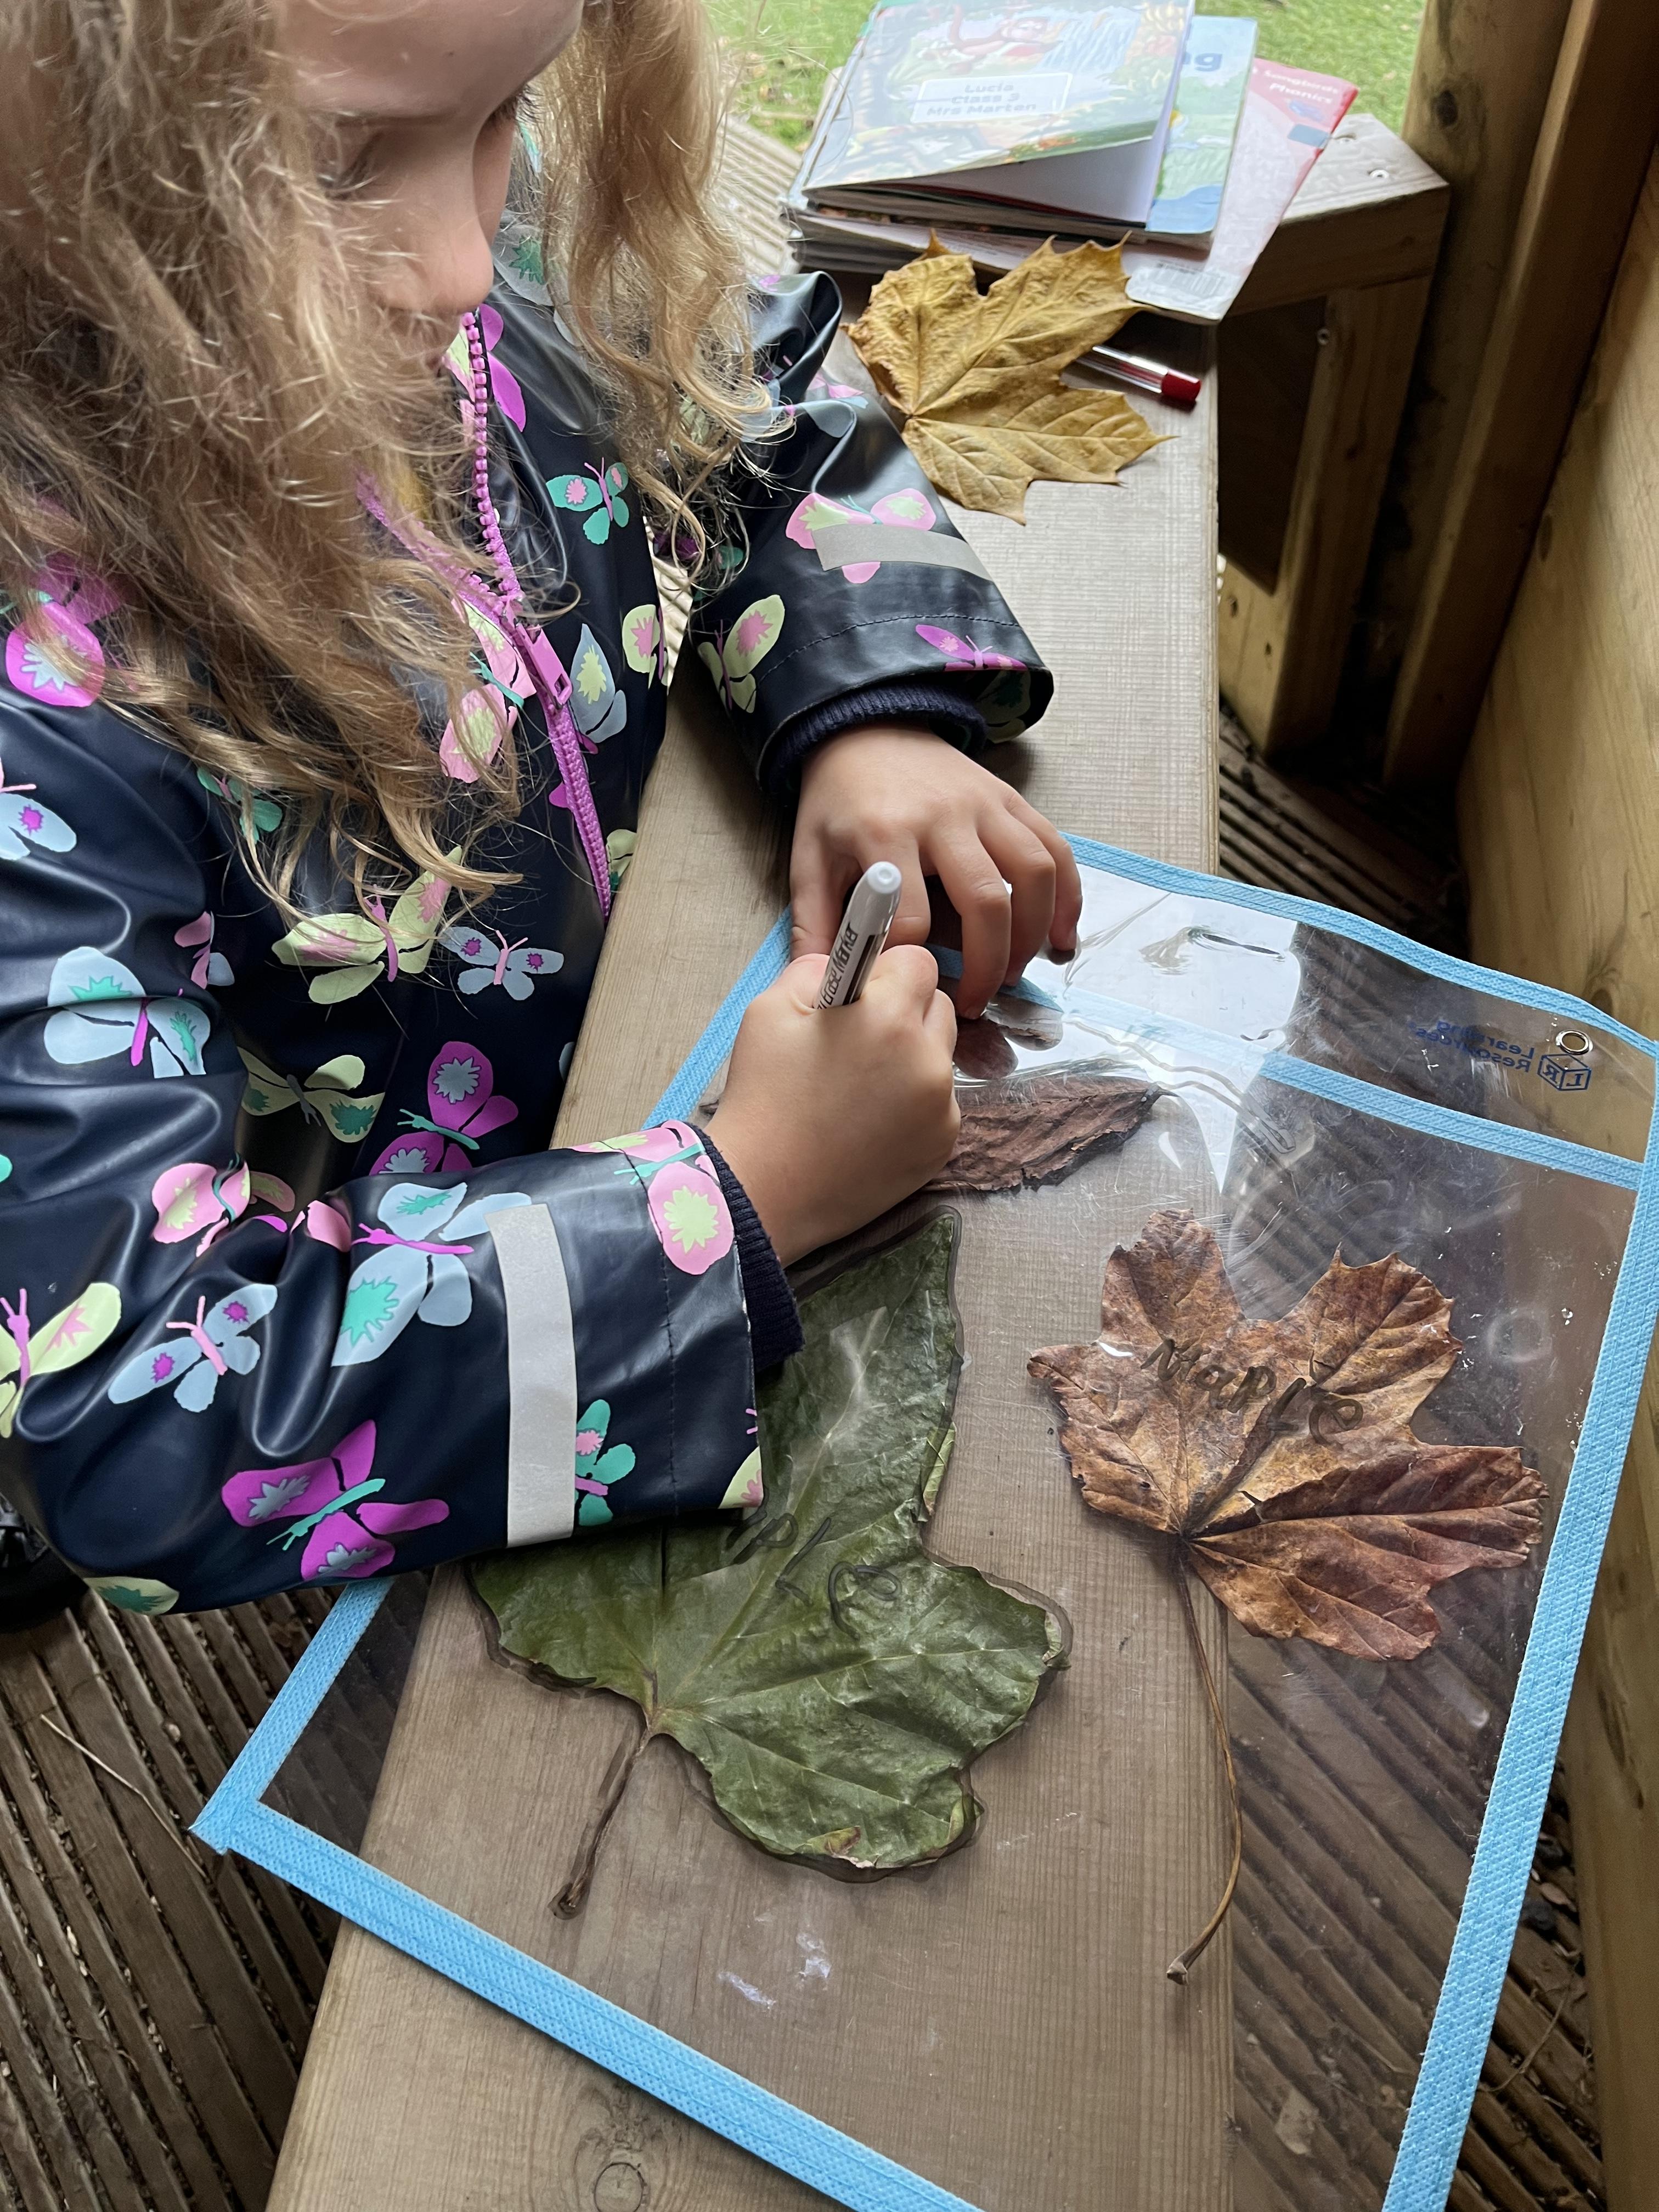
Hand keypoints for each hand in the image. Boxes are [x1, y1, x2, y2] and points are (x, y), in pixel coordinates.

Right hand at [706, 948, 957, 1264]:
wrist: (764, 1189)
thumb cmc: (762, 1095)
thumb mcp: (770, 1008)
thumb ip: (820, 967)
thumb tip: (852, 962)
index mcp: (889, 1016)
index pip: (919, 962)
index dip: (885, 973)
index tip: (859, 997)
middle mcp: (928, 1059)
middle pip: (939, 1006)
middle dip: (905, 1012)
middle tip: (857, 1042)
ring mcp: (941, 1107)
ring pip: (940, 1056)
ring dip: (913, 1057)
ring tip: (861, 1086)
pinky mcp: (943, 1144)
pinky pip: (939, 1103)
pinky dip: (914, 1104)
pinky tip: (870, 1122)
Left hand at [791, 725, 1081, 1018]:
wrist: (865, 728)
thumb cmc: (838, 801)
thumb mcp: (809, 856)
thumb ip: (815, 921)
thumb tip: (818, 982)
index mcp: (885, 832)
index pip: (909, 917)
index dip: (910, 963)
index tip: (908, 990)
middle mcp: (942, 816)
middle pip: (984, 901)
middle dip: (986, 964)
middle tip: (976, 1002)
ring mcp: (984, 805)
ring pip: (1032, 874)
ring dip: (1031, 934)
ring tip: (1013, 974)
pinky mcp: (1010, 799)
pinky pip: (1054, 848)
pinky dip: (1067, 895)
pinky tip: (1061, 936)